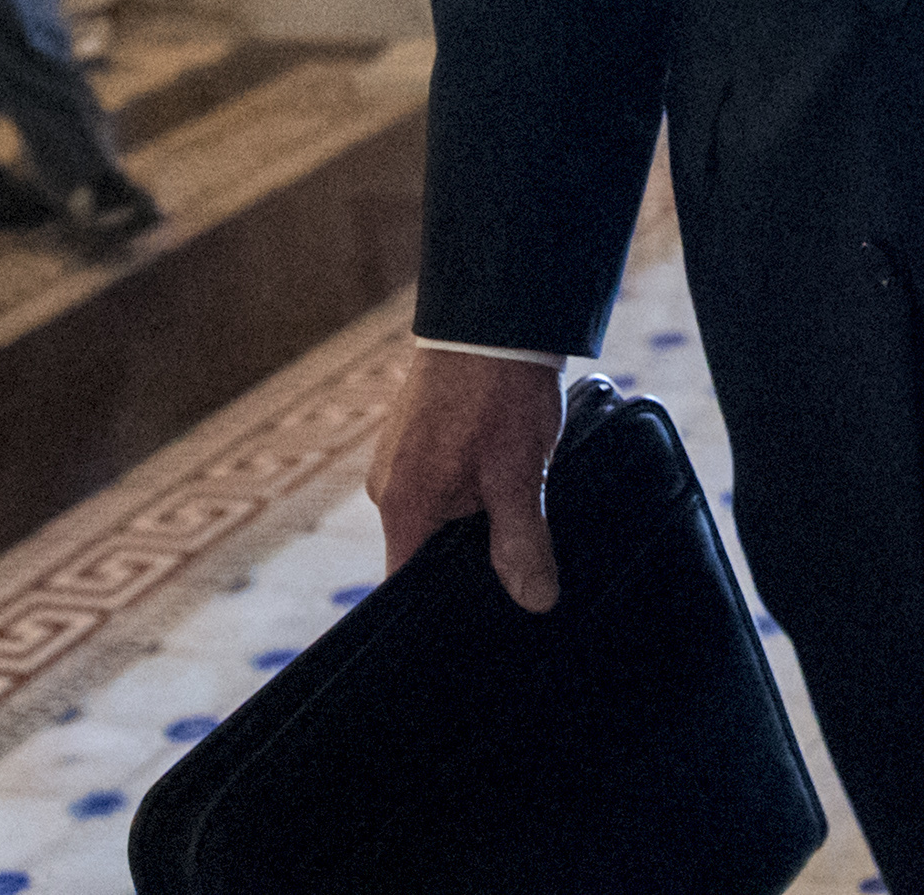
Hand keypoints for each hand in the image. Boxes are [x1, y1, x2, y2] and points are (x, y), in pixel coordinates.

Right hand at [369, 349, 562, 613]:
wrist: (494, 313)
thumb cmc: (498, 390)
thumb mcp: (520, 475)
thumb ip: (523, 542)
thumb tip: (535, 600)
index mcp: (402, 504)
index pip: (406, 584)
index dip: (441, 602)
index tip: (481, 610)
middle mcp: (387, 485)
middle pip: (426, 550)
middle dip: (471, 552)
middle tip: (519, 544)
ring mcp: (398, 456)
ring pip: (438, 512)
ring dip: (476, 511)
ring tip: (515, 488)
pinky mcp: (414, 434)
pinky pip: (439, 478)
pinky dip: (471, 480)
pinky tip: (504, 462)